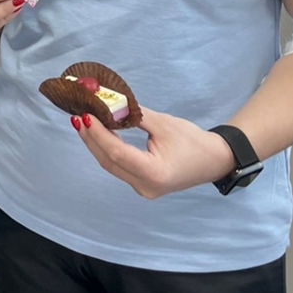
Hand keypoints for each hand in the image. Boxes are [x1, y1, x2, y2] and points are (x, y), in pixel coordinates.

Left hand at [70, 108, 236, 198]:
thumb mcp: (163, 123)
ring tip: (84, 122)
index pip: (117, 152)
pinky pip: (118, 166)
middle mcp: (145, 186)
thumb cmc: (192, 141)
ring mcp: (142, 188)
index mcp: (154, 173)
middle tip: (78, 115)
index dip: (98, 133)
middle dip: (91, 137)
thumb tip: (108, 103)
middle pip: (109, 161)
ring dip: (96, 143)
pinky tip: (99, 133)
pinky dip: (107, 149)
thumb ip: (134, 116)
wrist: (214, 160)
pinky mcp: (141, 184)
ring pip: (111, 165)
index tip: (85, 114)